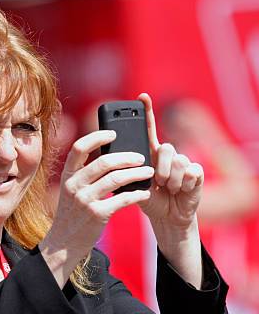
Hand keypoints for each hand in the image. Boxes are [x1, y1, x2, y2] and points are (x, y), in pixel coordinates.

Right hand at [39, 130, 152, 287]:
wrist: (64, 244)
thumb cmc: (72, 215)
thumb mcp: (71, 192)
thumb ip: (84, 176)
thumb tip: (112, 157)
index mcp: (67, 176)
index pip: (79, 148)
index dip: (97, 137)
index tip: (113, 133)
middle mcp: (74, 186)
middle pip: (104, 162)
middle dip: (127, 157)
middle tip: (141, 157)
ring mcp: (85, 200)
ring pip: (116, 179)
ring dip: (136, 174)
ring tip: (149, 173)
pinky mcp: (97, 215)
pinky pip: (122, 199)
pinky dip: (137, 194)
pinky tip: (145, 193)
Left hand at [137, 93, 203, 229]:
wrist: (166, 216)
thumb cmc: (148, 199)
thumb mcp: (134, 185)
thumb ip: (127, 171)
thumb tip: (117, 161)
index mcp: (151, 154)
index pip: (149, 129)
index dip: (147, 112)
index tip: (141, 96)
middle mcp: (169, 155)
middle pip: (166, 147)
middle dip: (160, 168)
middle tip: (159, 182)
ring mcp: (184, 163)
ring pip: (179, 160)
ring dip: (171, 180)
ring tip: (169, 189)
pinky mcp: (196, 173)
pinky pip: (191, 171)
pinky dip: (184, 185)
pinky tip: (181, 191)